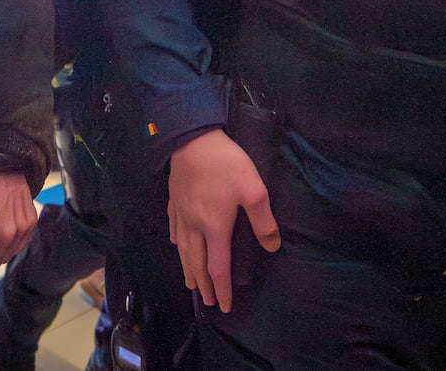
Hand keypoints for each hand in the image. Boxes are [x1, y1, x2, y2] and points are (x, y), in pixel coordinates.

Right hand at [168, 128, 278, 314]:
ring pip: (182, 249)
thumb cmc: (224, 164)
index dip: (222, 289)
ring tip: (190, 284)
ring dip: (187, 269)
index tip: (224, 306)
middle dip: (203, 285)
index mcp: (214, 228)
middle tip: (208, 302)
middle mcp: (194, 226)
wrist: (191, 138)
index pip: (217, 268)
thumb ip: (263, 221)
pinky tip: (175, 244)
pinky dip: (176, 242)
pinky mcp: (174, 200)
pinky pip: (173, 228)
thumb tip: (272, 246)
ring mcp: (181, 213)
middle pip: (196, 263)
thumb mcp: (254, 190)